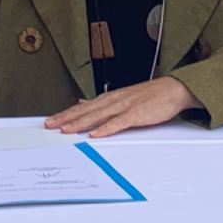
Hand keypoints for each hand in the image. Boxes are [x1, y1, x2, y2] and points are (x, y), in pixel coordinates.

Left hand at [45, 77, 203, 137]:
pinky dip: (107, 128)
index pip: (81, 108)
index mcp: (107, 98)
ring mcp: (124, 107)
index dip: (65, 114)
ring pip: (98, 116)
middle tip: (50, 125)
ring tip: (66, 130)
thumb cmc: (147, 95)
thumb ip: (100, 103)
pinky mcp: (136, 114)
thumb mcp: (119, 97)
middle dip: (66, 118)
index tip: (50, 120)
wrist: (172, 89)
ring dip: (81, 123)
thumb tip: (82, 103)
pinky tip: (96, 133)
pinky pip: (119, 122)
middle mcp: (112, 100)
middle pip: (85, 111)